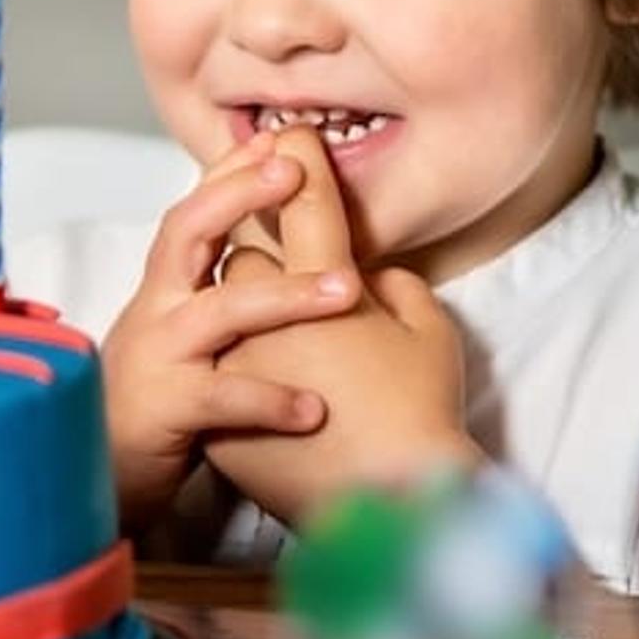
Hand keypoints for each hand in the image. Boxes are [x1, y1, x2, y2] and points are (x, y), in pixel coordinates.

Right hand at [100, 136, 356, 533]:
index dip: (232, 172)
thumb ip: (214, 301)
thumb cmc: (149, 406)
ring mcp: (158, 356)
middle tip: (297, 171)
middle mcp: (156, 310)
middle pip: (188, 232)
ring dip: (286, 296)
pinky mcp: (164, 409)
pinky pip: (222, 397)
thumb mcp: (177, 341)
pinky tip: (314, 409)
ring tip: (347, 290)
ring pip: (220, 311)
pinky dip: (270, 399)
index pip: (193, 212)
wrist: (91, 475)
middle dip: (241, 195)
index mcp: (164, 290)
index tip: (278, 140)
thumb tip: (270, 262)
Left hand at [201, 129, 474, 523]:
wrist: (386, 505)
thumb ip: (400, 288)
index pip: (304, 202)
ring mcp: (234, 359)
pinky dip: (223, 365)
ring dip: (234, 311)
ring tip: (260, 317)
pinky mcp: (214, 410)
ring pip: (214, 309)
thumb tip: (373, 272)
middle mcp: (270, 313)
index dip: (298, 161)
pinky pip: (207, 368)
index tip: (291, 133)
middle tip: (266, 230)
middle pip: (243, 253)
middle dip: (254, 242)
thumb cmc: (420, 417)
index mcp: (326, 283)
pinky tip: (239, 371)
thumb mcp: (431, 337)